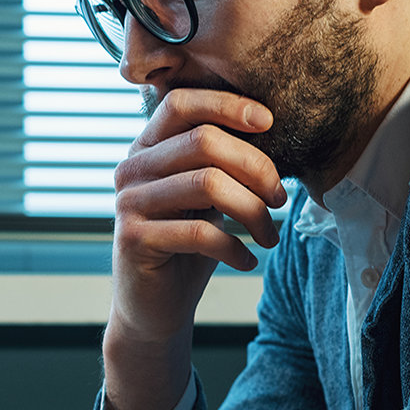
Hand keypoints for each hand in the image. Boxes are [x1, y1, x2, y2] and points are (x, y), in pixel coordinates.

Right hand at [103, 88, 285, 409]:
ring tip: (270, 235)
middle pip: (203, 141)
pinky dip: (235, 247)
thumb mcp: (206, 197)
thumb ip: (221, 162)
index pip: (182, 103)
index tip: (269, 122)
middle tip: (281, 198)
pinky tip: (248, 261)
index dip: (227, 105)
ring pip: (207, 184)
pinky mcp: (135, 240)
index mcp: (147, 148)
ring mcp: (129, 203)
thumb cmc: (189, 247)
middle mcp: (131, 168)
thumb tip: (270, 129)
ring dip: (253, 211)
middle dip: (256, 166)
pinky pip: (200, 232)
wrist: (155, 307)